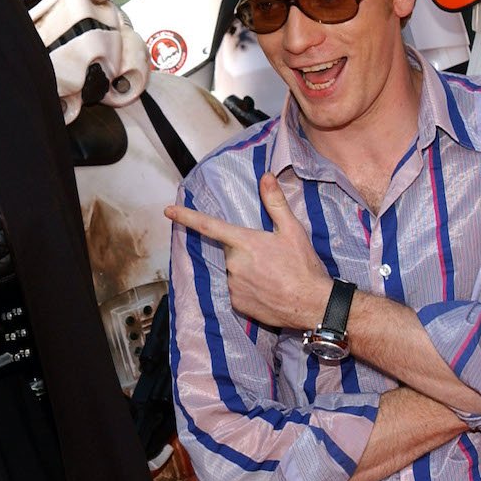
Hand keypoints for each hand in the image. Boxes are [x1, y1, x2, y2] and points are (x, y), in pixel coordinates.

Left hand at [165, 172, 330, 330]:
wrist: (312, 304)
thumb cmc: (303, 265)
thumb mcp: (292, 230)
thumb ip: (275, 202)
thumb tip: (266, 176)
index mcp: (245, 242)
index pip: (209, 226)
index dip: (186, 217)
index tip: (168, 211)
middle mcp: (234, 264)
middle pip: (231, 251)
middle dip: (245, 251)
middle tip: (270, 258)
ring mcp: (233, 285)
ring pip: (234, 271)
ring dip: (247, 270)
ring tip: (272, 275)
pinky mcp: (237, 304)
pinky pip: (237, 290)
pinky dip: (249, 288)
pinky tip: (267, 290)